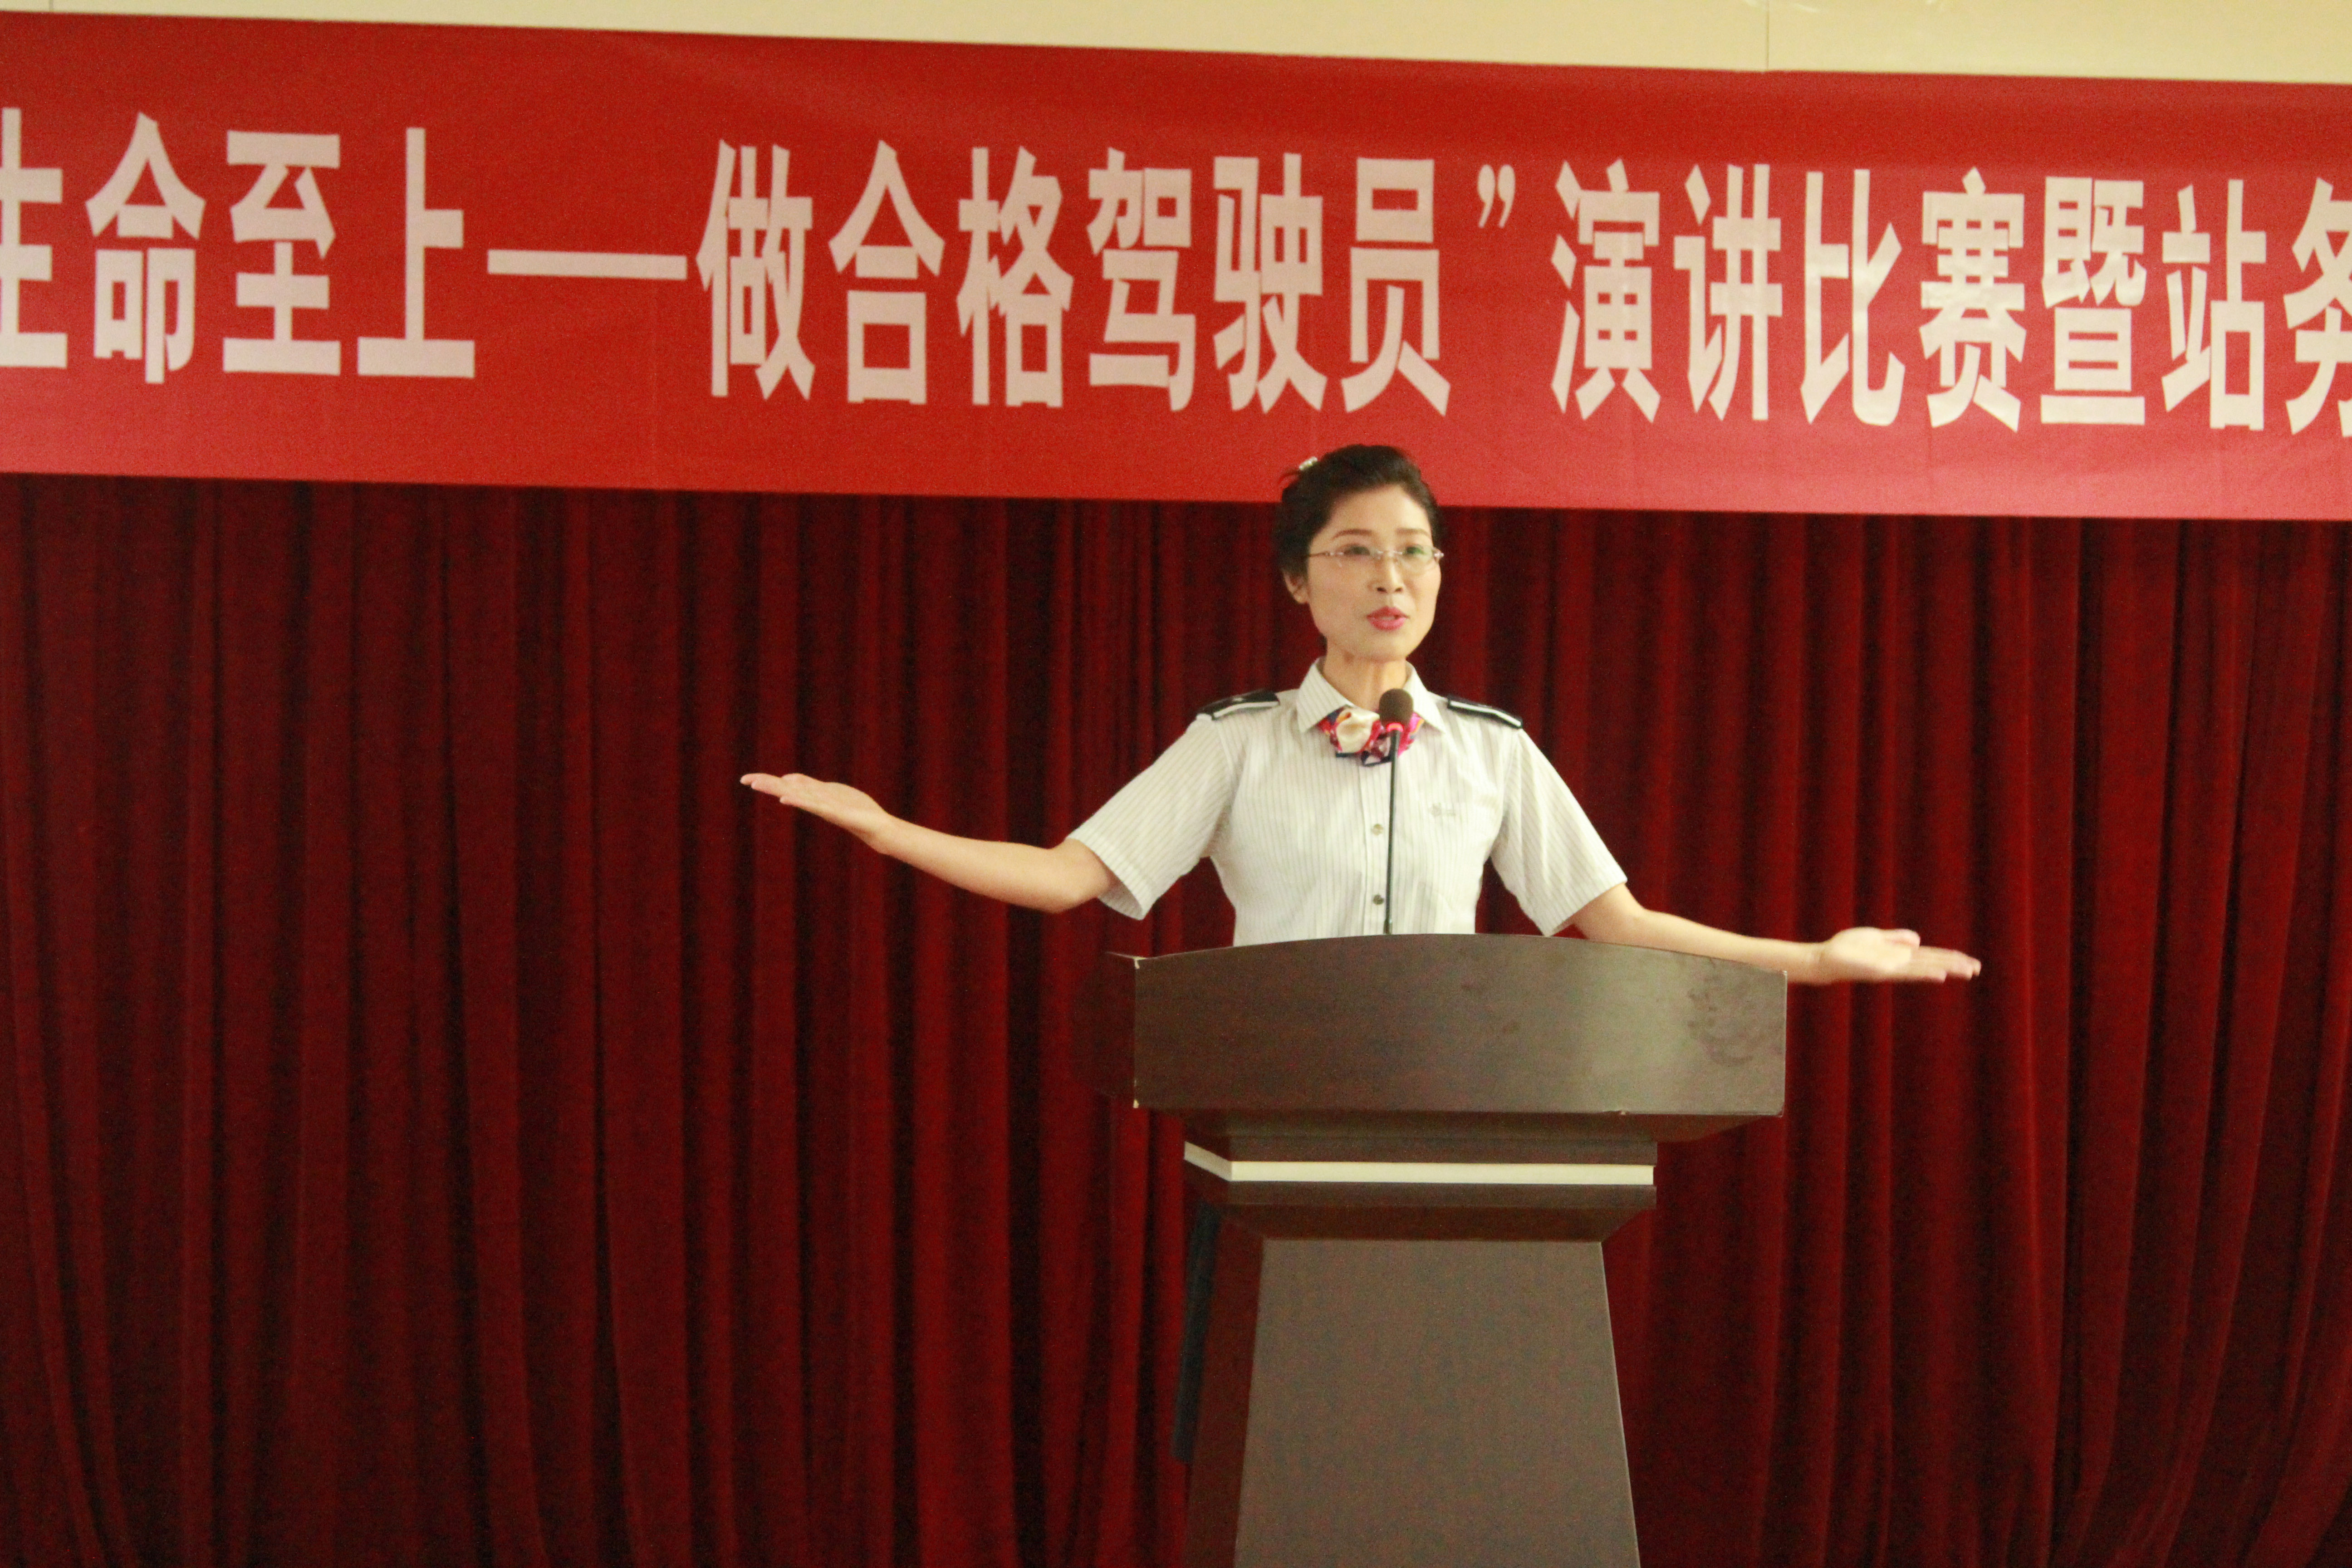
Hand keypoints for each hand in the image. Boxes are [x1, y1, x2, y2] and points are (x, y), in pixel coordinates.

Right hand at [740, 772, 895, 848]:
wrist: (876, 826)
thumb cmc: (855, 808)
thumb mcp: (831, 790)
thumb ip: (810, 785)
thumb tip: (787, 778)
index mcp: (813, 795)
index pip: (786, 784)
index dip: (768, 781)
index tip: (748, 779)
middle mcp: (814, 801)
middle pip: (786, 789)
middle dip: (766, 783)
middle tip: (745, 779)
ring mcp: (822, 807)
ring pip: (795, 795)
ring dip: (777, 789)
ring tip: (758, 784)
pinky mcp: (833, 813)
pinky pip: (813, 806)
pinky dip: (800, 801)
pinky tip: (786, 799)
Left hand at [1814, 926, 1981, 983]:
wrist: (1826, 959)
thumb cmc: (1847, 949)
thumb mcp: (1875, 938)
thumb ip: (1897, 939)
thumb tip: (1919, 941)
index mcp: (1899, 956)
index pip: (1931, 957)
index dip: (1951, 959)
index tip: (1971, 963)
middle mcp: (1899, 964)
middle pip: (1933, 964)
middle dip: (1954, 966)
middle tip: (1977, 969)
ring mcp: (1892, 968)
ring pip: (1925, 968)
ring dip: (1946, 969)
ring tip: (1967, 971)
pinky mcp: (1882, 971)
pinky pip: (1907, 972)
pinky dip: (1925, 973)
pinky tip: (1940, 975)